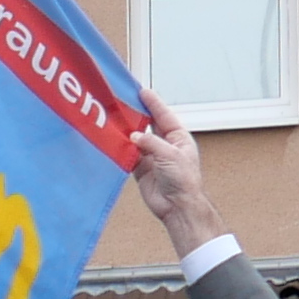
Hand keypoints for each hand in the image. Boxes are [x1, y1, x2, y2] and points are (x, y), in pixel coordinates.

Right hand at [124, 100, 226, 253]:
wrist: (177, 206)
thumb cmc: (184, 181)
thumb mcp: (169, 155)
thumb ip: (150, 142)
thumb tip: (133, 136)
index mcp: (178, 138)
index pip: (163, 116)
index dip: (153, 103)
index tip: (142, 92)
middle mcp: (165, 145)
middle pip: (148, 125)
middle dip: (137, 115)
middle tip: (124, 103)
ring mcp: (153, 157)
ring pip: (136, 139)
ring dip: (127, 132)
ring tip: (115, 120)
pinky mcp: (142, 169)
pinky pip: (129, 155)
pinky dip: (122, 149)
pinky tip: (115, 141)